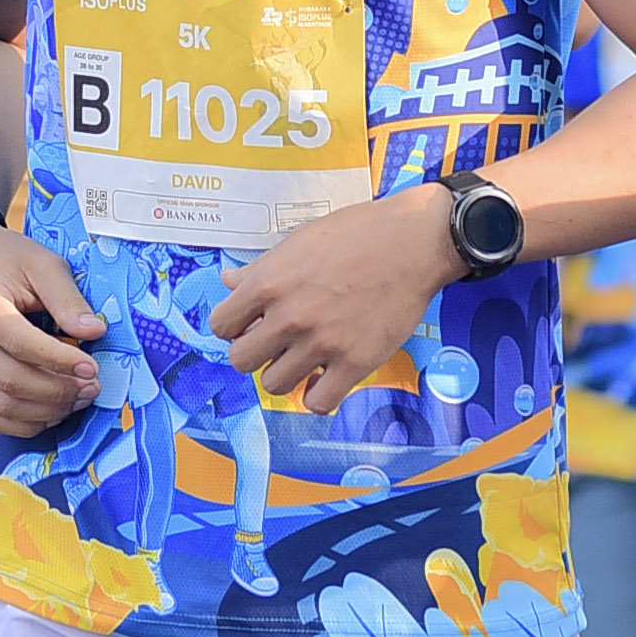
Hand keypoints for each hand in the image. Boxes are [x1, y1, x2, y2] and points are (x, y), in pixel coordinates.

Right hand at [0, 219, 103, 436]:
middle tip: (92, 386)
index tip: (92, 367)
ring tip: (79, 397)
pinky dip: (27, 423)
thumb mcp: (42, 262)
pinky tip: (54, 409)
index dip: (59, 361)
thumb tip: (95, 332)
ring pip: (2, 408)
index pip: (20, 344)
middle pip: (11, 382)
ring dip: (47, 411)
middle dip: (58, 392)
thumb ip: (68, 298)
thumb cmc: (4, 259)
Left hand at [216, 186, 459, 416]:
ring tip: (304, 357)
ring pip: (274, 384)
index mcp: (269, 283)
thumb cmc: (358, 233)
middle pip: (241, 361)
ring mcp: (322, 343)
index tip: (251, 324)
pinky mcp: (355, 363)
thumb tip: (228, 281)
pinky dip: (317, 394)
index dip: (234, 326)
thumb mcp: (299, 241)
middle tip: (277, 342)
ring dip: (285, 373)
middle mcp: (289, 317)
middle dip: (255, 352)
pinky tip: (325, 377)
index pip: (221, 325)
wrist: (414, 242)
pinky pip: (317, 402)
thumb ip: (260, 268)